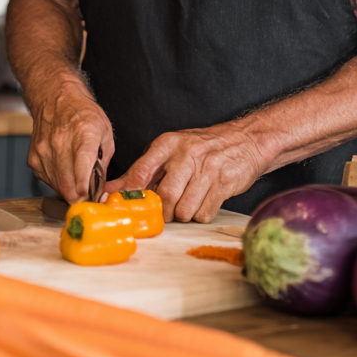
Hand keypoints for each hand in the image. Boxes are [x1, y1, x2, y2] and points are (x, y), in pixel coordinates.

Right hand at [28, 79, 113, 203]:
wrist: (55, 97)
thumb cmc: (82, 113)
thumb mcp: (105, 132)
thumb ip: (104, 161)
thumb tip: (100, 187)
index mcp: (84, 135)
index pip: (82, 171)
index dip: (86, 191)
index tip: (91, 198)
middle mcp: (61, 143)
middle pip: (68, 187)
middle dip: (80, 197)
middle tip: (88, 195)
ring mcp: (44, 151)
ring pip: (57, 187)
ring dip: (68, 189)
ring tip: (76, 176)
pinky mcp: (34, 157)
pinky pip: (47, 180)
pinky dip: (57, 180)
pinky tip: (63, 168)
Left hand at [107, 120, 267, 222]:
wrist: (245, 141)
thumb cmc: (202, 148)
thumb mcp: (171, 150)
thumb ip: (142, 170)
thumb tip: (112, 190)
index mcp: (168, 144)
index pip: (141, 170)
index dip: (130, 192)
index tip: (124, 205)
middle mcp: (186, 154)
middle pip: (165, 195)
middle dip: (163, 211)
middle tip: (165, 212)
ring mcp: (207, 169)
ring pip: (185, 209)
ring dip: (182, 215)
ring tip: (186, 205)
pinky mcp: (224, 183)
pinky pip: (204, 213)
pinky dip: (200, 215)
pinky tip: (202, 202)